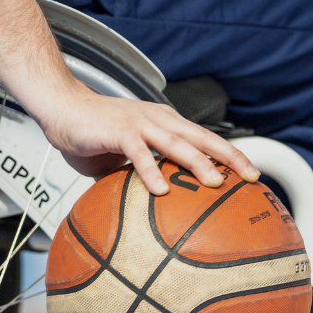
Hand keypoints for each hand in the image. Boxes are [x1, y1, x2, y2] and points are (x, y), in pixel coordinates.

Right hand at [39, 84, 259, 194]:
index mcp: (164, 123)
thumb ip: (142, 174)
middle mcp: (158, 119)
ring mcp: (139, 123)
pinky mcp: (118, 131)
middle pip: (202, 138)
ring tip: (215, 182)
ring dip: (198, 162)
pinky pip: (138, 153)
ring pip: (176, 143)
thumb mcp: (125, 157)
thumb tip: (151, 206)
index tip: (251, 174)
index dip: (230, 155)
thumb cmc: (93, 132)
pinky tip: (160, 190)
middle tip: (251, 177)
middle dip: (230, 157)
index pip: (204, 139)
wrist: (61, 106)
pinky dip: (151, 171)